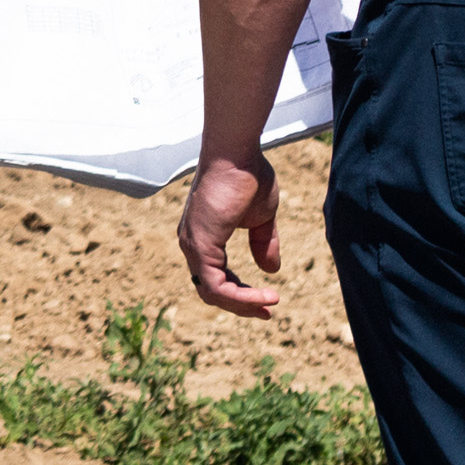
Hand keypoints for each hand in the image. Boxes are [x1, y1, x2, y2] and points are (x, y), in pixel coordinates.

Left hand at [178, 150, 282, 316]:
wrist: (238, 153)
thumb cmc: (248, 176)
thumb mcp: (261, 217)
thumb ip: (263, 242)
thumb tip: (270, 271)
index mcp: (204, 236)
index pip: (216, 277)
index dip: (241, 293)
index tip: (268, 300)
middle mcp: (192, 243)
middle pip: (212, 290)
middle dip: (242, 304)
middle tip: (268, 311)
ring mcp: (192, 245)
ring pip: (212, 293)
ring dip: (244, 304)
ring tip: (272, 302)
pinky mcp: (199, 245)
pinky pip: (215, 286)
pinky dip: (241, 297)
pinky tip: (266, 296)